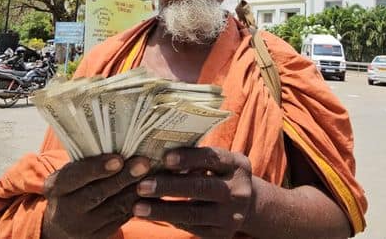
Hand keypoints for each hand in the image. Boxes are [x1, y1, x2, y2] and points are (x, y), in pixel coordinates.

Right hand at [41, 154, 149, 238]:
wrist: (64, 222)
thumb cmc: (74, 186)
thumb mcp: (71, 174)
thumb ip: (88, 161)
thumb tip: (121, 139)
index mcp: (56, 187)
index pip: (75, 176)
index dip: (96, 168)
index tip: (118, 159)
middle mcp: (65, 210)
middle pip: (97, 194)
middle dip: (122, 177)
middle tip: (144, 163)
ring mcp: (82, 227)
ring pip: (114, 208)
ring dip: (135, 190)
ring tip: (153, 175)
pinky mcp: (99, 236)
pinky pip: (122, 218)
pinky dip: (138, 203)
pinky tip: (151, 190)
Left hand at [133, 147, 253, 237]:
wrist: (247, 204)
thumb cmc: (220, 175)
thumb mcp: (219, 162)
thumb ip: (196, 158)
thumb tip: (156, 153)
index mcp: (236, 165)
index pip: (212, 158)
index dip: (188, 158)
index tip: (165, 158)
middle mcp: (238, 190)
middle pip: (201, 188)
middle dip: (168, 186)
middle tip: (141, 186)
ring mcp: (232, 215)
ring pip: (193, 213)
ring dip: (162, 210)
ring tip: (138, 207)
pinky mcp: (222, 234)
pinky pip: (192, 227)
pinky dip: (169, 220)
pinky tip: (151, 215)